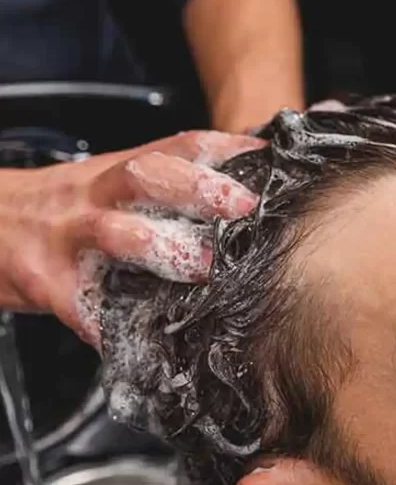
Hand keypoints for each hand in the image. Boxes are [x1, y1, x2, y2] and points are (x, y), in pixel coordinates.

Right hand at [0, 130, 262, 345]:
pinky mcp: (44, 280)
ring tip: (200, 268)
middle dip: (199, 188)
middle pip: (147, 177)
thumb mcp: (101, 186)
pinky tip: (130, 338)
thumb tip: (226, 201)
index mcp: (113, 173)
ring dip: (161, 248)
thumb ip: (154, 191)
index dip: (220, 148)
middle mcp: (93, 196)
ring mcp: (67, 237)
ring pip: (116, 233)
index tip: (263, 157)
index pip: (173, 146)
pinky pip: (79, 303)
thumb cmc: (55, 214)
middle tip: (243, 207)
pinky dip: (105, 324)